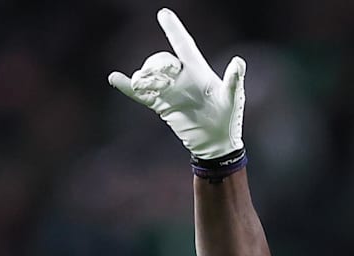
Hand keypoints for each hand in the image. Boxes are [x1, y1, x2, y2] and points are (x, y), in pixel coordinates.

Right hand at [108, 8, 244, 159]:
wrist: (216, 143)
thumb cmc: (228, 118)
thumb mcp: (232, 98)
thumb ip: (233, 80)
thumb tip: (238, 61)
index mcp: (199, 71)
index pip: (184, 45)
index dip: (174, 30)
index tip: (163, 14)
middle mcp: (182, 77)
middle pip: (162, 61)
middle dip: (157, 64)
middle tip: (160, 76)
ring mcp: (170, 91)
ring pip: (150, 75)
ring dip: (143, 76)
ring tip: (141, 83)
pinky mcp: (162, 105)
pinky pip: (141, 94)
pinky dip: (128, 87)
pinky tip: (115, 78)